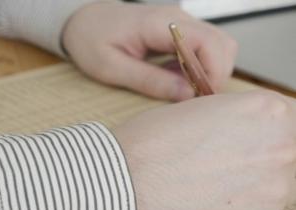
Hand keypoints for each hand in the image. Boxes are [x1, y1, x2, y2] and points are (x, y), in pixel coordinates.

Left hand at [62, 2, 237, 100]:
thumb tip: (187, 95)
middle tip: (193, 99)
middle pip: (221, 44)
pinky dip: (198, 67)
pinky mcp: (178, 30)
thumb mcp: (112, 68)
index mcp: (158, 24)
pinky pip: (202, 48)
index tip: (201, 98)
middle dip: (215, 75)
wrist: (81, 21)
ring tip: (182, 89)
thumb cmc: (90, 40)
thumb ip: (150, 81)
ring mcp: (179, 22)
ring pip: (217, 45)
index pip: (207, 42)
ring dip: (208, 71)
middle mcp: (176, 18)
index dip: (213, 73)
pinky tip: (175, 79)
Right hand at [113, 90, 295, 209]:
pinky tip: (206, 204)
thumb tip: (242, 131)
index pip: (288, 117)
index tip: (251, 136)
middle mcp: (280, 148)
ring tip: (208, 185)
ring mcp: (274, 191)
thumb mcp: (195, 111)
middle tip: (223, 162)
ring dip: (250, 184)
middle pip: (286, 151)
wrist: (121, 187)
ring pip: (274, 184)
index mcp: (265, 111)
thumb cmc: (147, 144)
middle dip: (259, 155)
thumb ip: (232, 119)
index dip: (265, 127)